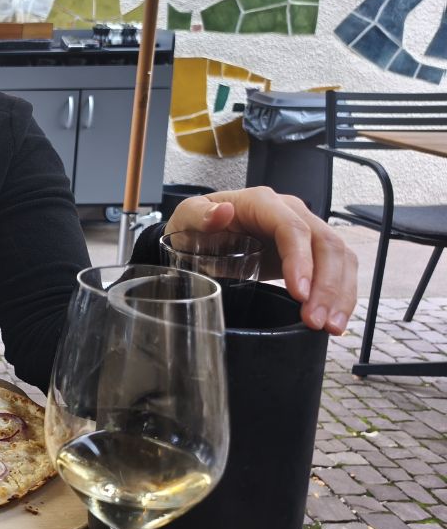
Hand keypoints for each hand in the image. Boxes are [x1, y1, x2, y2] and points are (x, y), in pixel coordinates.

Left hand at [164, 187, 357, 334]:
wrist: (199, 237)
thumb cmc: (195, 227)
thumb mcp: (187, 218)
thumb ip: (198, 215)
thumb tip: (221, 212)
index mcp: (262, 203)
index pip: (292, 228)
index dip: (301, 260)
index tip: (299, 293)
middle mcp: (290, 212)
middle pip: (325, 244)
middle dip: (326, 285)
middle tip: (316, 320)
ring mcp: (305, 231)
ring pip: (339, 257)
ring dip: (339, 294)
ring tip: (329, 325)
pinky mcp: (310, 252)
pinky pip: (338, 269)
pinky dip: (341, 295)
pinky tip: (335, 318)